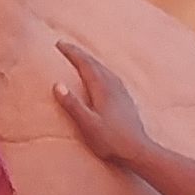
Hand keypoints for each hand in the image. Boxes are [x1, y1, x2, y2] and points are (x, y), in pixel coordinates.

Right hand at [53, 39, 158, 165]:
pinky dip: (102, 70)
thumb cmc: (110, 140)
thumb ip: (72, 105)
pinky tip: (103, 76)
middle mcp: (113, 86)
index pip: (85, 64)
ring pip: (104, 69)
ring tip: (81, 57)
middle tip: (66, 46)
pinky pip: (111, 76)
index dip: (72, 53)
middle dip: (80, 53)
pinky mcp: (126, 100)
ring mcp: (122, 92)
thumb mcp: (87, 124)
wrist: (137, 150)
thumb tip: (57, 85)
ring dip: (91, 60)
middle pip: (95, 63)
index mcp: (102, 89)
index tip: (59, 44)